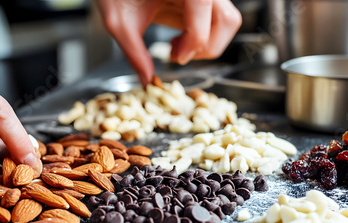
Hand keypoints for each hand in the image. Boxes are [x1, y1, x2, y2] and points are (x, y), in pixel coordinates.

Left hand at [97, 0, 241, 85]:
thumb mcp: (119, 22)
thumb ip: (134, 52)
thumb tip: (148, 80)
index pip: (204, 21)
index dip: (192, 46)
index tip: (173, 57)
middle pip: (227, 21)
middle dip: (205, 46)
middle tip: (177, 54)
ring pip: (228, 20)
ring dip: (208, 41)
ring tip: (178, 45)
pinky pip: (218, 18)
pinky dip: (205, 34)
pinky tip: (180, 36)